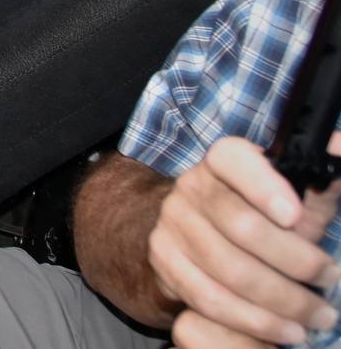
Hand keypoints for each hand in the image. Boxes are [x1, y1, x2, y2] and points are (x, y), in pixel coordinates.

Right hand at [150, 134, 340, 347]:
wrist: (202, 233)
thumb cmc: (264, 214)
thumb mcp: (296, 193)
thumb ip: (321, 176)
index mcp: (223, 162)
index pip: (233, 159)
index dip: (263, 185)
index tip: (296, 216)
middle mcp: (191, 187)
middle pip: (241, 226)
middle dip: (296, 262)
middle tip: (330, 281)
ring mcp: (172, 224)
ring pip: (229, 270)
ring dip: (281, 301)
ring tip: (317, 316)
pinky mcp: (164, 260)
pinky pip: (208, 298)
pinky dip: (252, 320)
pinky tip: (282, 328)